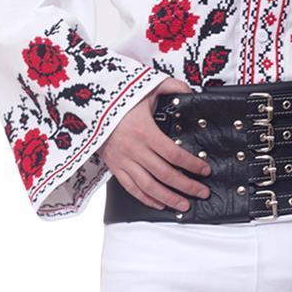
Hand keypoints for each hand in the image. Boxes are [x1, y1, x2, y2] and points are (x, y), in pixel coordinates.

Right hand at [100, 78, 211, 211]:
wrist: (87, 105)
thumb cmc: (118, 96)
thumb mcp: (146, 86)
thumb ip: (172, 87)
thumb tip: (191, 92)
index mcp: (144, 131)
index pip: (174, 154)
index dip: (192, 165)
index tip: (205, 170)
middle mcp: (134, 149)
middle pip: (165, 174)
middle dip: (187, 186)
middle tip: (202, 193)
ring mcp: (122, 160)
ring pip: (149, 186)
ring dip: (169, 198)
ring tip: (185, 205)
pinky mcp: (114, 166)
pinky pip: (131, 188)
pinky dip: (146, 198)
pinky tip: (160, 203)